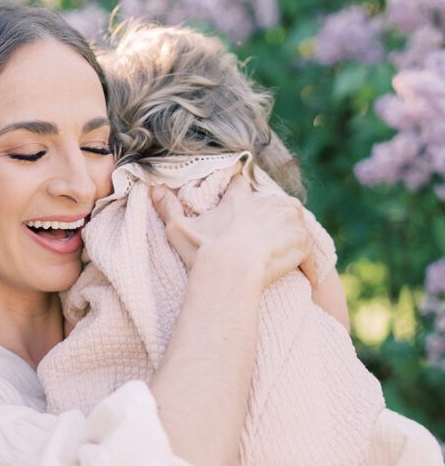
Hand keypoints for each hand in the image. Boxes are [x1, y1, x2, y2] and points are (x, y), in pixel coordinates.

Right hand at [151, 174, 317, 287]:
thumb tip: (153, 188)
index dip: (240, 191)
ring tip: (288, 255)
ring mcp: (288, 222)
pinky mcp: (302, 242)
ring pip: (297, 224)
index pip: (241, 186)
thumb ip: (168, 208)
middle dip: (274, 218)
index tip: (240, 196)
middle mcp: (268, 204)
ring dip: (294, 237)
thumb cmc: (204, 253)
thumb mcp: (179, 229)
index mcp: (240, 201)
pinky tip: (306, 279)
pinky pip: (310, 254)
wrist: (230, 270)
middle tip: (268, 238)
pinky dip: (309, 265)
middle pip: (277, 204)